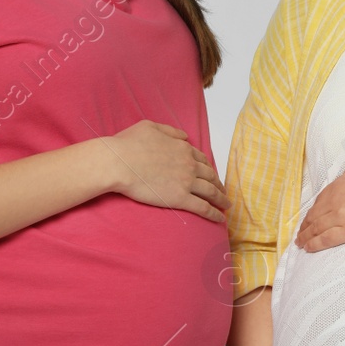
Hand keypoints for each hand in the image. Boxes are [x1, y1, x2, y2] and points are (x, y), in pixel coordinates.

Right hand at [102, 121, 230, 221]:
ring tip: (226, 204)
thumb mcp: (151, 127)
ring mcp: (186, 182)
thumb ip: (170, 131)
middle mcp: (189, 164)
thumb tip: (184, 136)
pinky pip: (203, 207)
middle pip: (210, 175)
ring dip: (221, 198)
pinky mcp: (180, 198)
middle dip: (218, 184)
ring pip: (211, 192)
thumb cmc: (128, 144)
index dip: (208, 167)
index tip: (211, 174)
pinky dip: (214, 213)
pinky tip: (220, 218)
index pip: (201, 159)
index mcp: (182, 148)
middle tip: (222, 191)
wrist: (118, 162)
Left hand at [295, 160, 344, 251]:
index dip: (313, 209)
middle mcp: (337, 199)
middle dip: (305, 225)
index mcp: (341, 184)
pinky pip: (326, 239)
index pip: (321, 199)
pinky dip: (315, 244)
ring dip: (306, 236)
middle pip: (315, 214)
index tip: (310, 216)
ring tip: (301, 243)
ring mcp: (342, 215)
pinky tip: (309, 248)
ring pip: (317, 228)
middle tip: (300, 232)